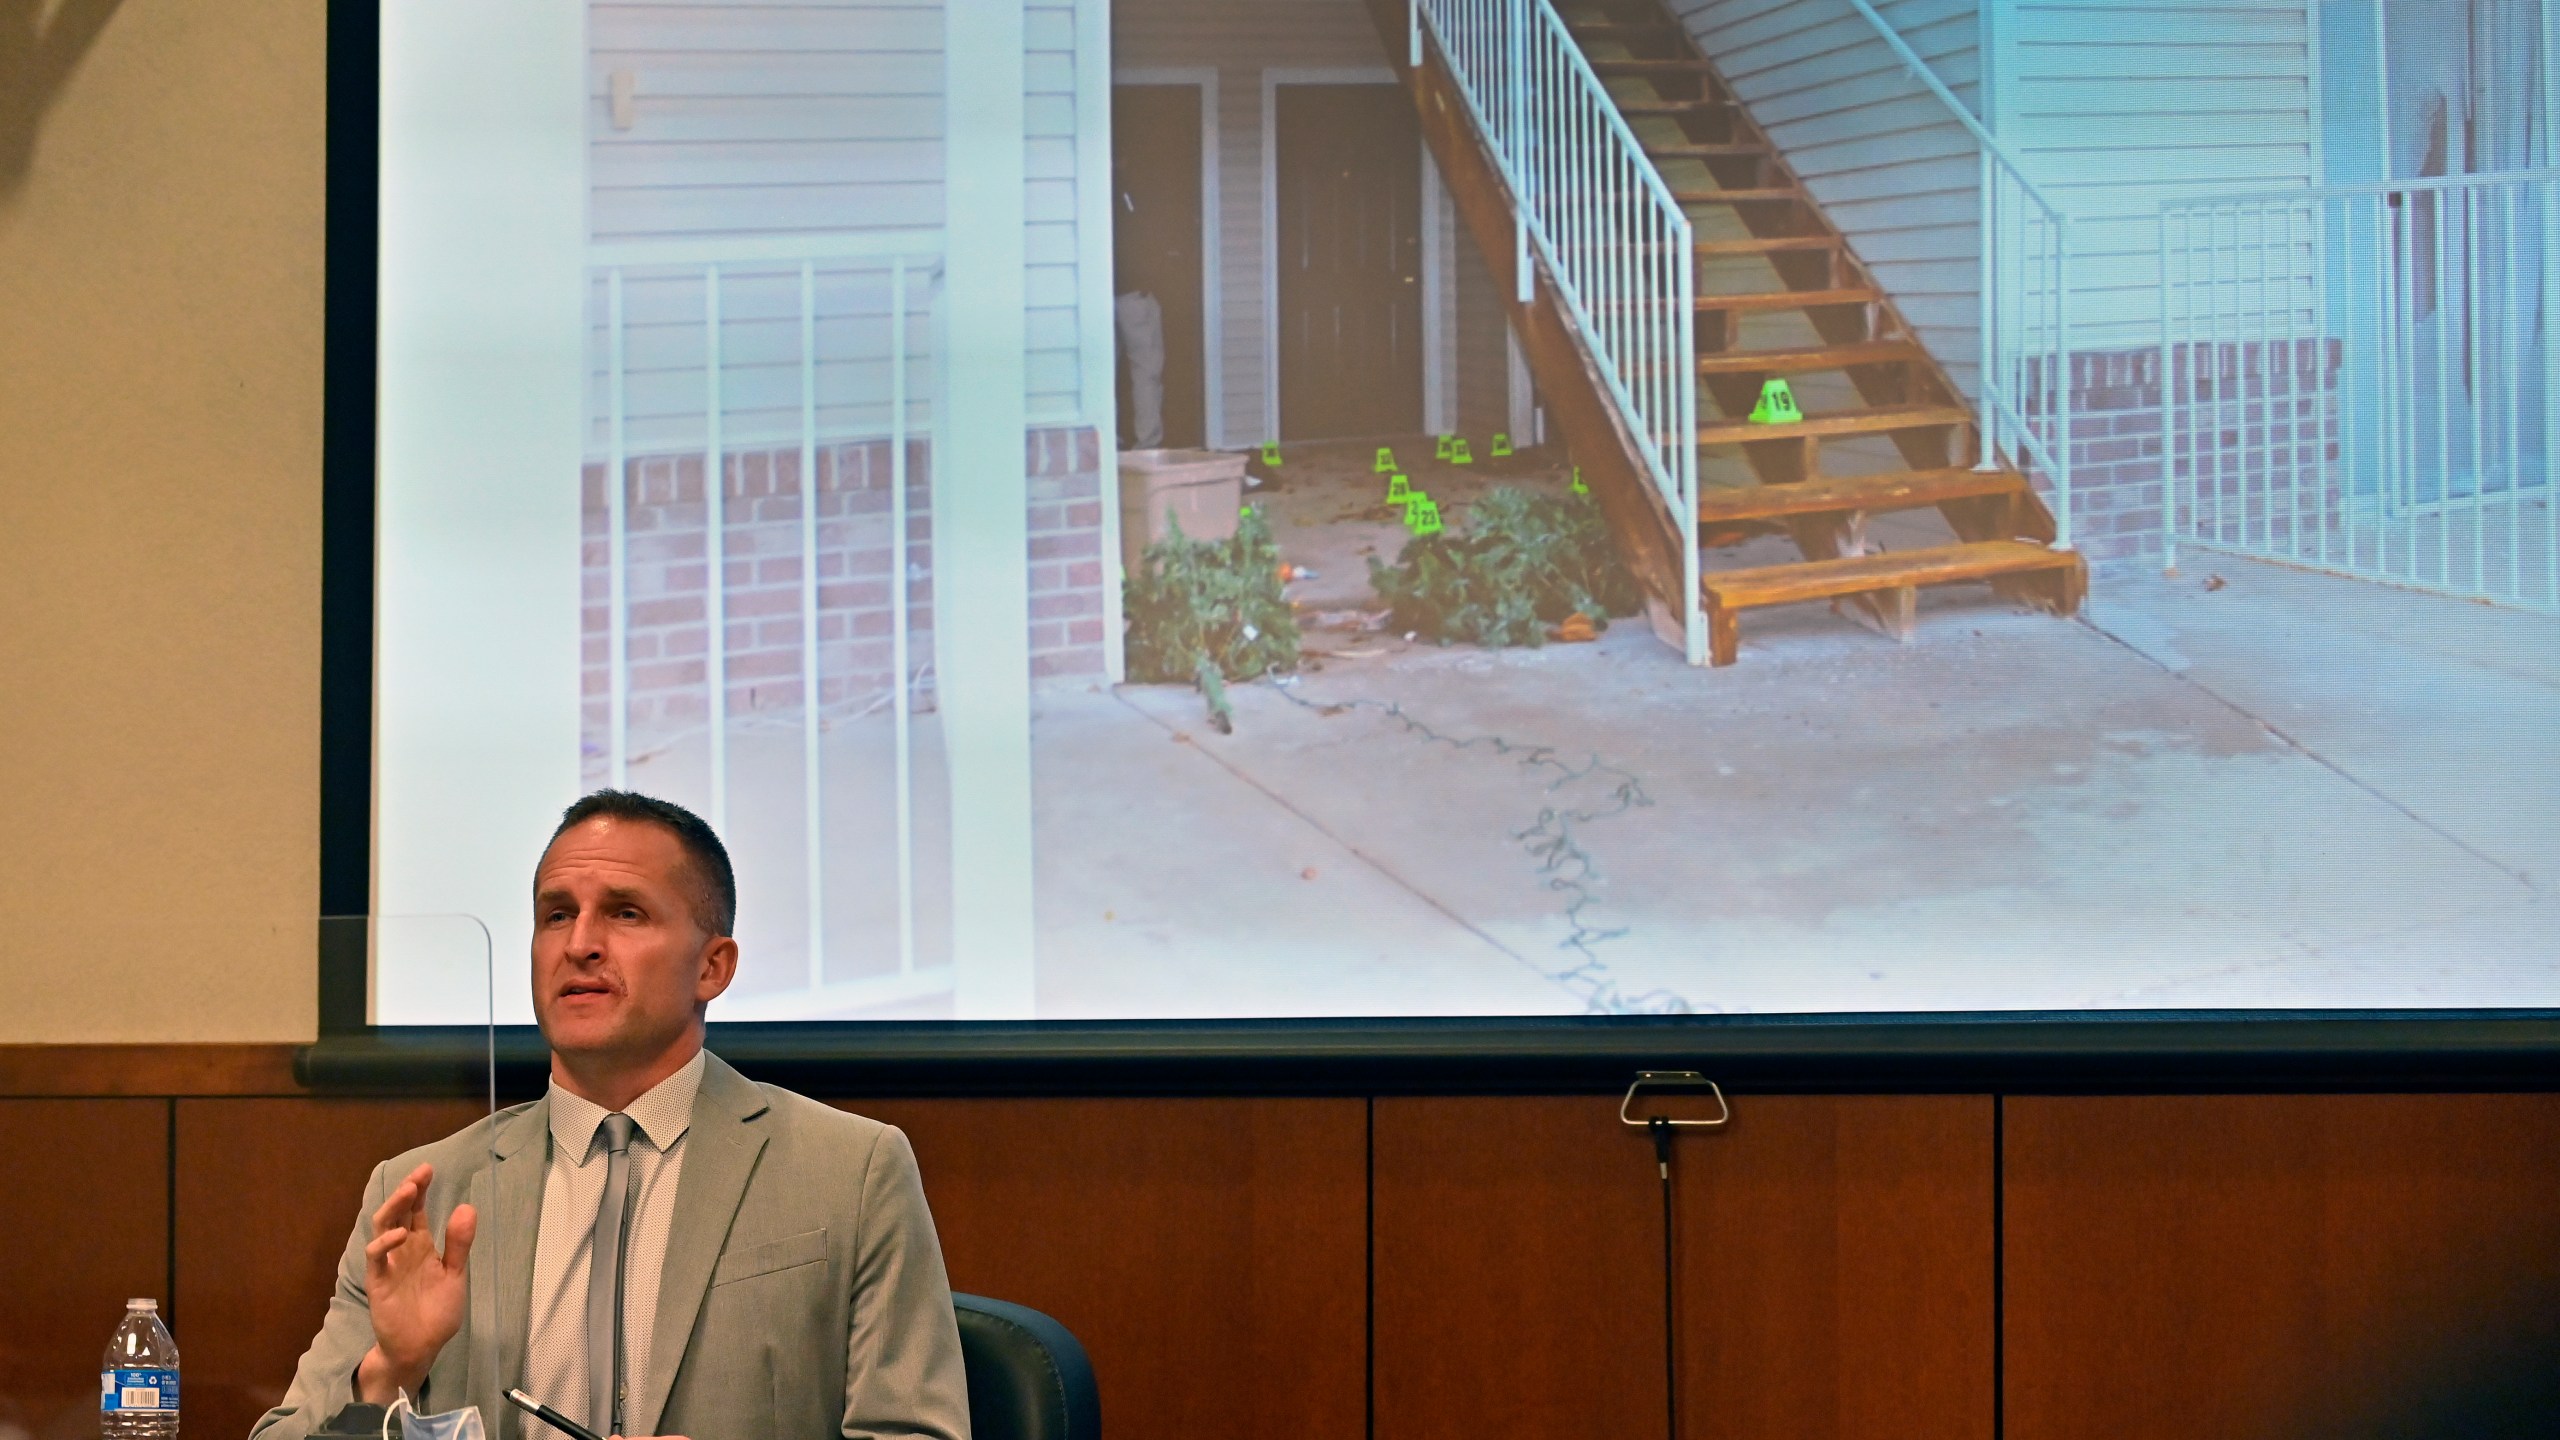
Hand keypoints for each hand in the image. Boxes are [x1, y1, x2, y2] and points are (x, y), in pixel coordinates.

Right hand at [355, 1163, 475, 1401]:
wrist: (420, 1347)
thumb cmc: (436, 1312)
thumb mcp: (455, 1275)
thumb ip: (459, 1244)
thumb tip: (467, 1206)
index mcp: (421, 1246)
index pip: (417, 1211)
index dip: (420, 1190)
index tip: (429, 1169)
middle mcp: (402, 1250)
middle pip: (398, 1213)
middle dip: (406, 1191)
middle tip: (419, 1173)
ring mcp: (388, 1264)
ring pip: (382, 1227)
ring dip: (393, 1207)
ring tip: (408, 1190)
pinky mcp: (378, 1282)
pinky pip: (376, 1257)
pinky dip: (384, 1243)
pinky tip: (400, 1234)